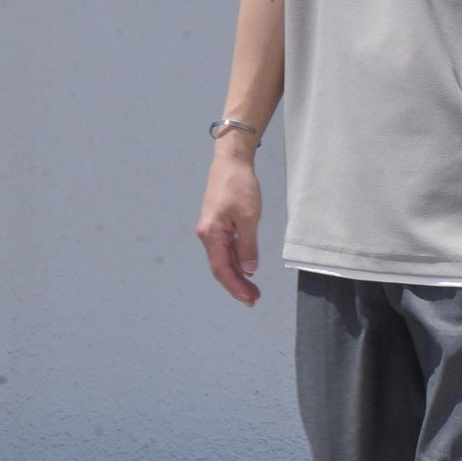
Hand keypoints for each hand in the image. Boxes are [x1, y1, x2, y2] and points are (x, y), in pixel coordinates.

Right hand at [196, 148, 261, 306]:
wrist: (231, 161)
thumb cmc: (239, 184)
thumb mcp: (249, 217)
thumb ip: (247, 245)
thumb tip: (249, 269)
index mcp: (211, 234)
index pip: (222, 269)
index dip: (235, 286)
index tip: (249, 298)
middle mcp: (207, 235)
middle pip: (221, 268)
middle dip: (236, 285)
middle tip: (254, 299)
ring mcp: (212, 230)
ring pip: (223, 260)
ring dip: (238, 275)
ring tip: (252, 290)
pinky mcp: (218, 225)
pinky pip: (226, 249)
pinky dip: (237, 261)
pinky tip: (247, 269)